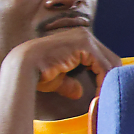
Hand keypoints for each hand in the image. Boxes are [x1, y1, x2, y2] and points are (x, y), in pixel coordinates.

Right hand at [4, 30, 121, 101]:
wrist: (23, 69)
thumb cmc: (37, 75)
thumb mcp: (58, 80)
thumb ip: (70, 84)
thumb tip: (79, 93)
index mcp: (78, 40)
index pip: (102, 59)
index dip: (105, 77)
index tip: (102, 95)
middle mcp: (83, 35)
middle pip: (109, 59)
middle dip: (111, 79)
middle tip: (107, 98)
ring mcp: (85, 38)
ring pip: (110, 62)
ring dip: (109, 82)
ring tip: (103, 99)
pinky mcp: (84, 44)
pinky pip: (104, 65)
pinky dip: (104, 81)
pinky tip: (100, 95)